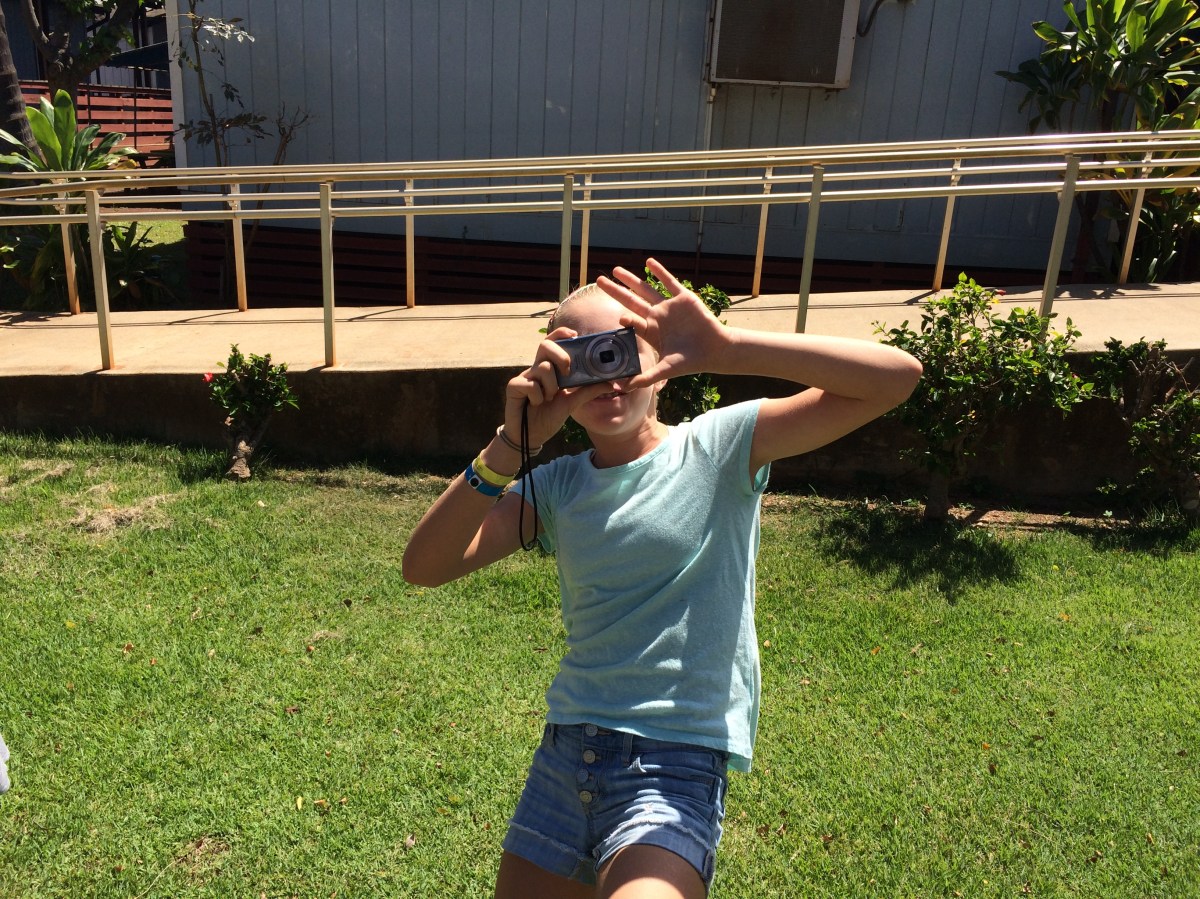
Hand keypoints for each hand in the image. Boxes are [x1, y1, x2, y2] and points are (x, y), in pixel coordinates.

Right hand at [503, 326, 609, 445]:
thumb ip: (588, 391)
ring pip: (543, 367)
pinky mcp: (513, 386)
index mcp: (550, 369)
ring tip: (548, 399)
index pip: (553, 343)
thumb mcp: (571, 403)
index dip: (561, 334)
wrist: (532, 436)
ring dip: (551, 387)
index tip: (575, 335)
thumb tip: (610, 384)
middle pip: (545, 345)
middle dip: (561, 356)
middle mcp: (536, 369)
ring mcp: (524, 376)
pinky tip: (535, 404)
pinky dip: (538, 397)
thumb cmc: (548, 416)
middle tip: (567, 372)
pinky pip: (530, 385)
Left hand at [597, 258, 731, 388]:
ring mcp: (669, 307)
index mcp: (651, 332)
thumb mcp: (665, 370)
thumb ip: (644, 378)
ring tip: (615, 270)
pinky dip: (659, 272)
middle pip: (631, 301)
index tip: (619, 318)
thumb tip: (621, 388)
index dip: (624, 319)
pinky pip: (669, 282)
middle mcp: (657, 317)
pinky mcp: (683, 298)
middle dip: (615, 292)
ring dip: (631, 280)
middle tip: (599, 281)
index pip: (632, 322)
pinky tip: (648, 262)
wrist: (714, 351)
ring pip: (646, 289)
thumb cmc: (690, 362)